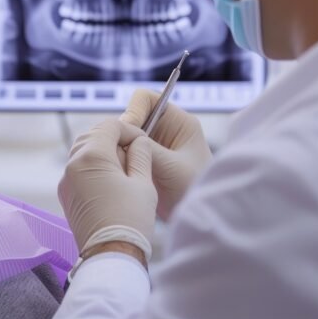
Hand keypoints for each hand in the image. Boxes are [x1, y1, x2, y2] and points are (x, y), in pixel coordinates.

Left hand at [59, 119, 157, 256]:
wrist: (110, 256)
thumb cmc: (130, 221)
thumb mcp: (143, 182)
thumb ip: (141, 155)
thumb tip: (138, 142)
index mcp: (91, 157)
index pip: (109, 126)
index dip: (129, 130)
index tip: (143, 142)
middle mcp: (72, 165)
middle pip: (92, 135)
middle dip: (113, 138)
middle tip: (134, 150)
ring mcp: (66, 181)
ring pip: (82, 152)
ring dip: (102, 151)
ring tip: (125, 166)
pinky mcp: (65, 195)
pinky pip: (77, 170)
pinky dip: (92, 167)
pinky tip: (111, 179)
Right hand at [121, 89, 212, 219]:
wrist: (198, 220)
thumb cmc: (195, 190)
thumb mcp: (171, 167)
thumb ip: (148, 148)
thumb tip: (122, 136)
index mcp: (177, 121)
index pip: (145, 99)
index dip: (132, 111)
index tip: (126, 135)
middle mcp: (163, 129)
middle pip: (131, 117)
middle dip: (122, 134)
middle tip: (119, 155)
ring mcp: (152, 146)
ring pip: (124, 137)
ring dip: (119, 150)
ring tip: (120, 168)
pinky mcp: (143, 162)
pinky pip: (123, 153)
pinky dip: (119, 161)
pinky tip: (120, 175)